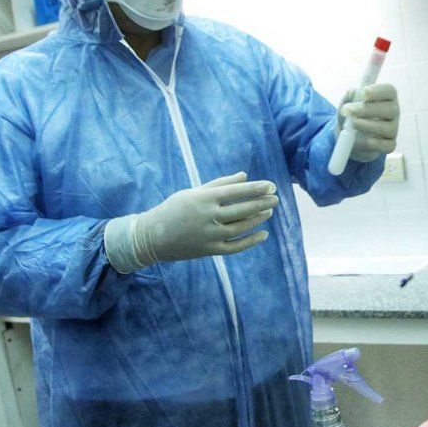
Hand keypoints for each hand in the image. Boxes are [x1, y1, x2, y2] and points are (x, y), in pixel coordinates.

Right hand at [106, 172, 277, 271]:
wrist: (152, 237)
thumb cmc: (174, 209)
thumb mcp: (193, 192)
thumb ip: (220, 184)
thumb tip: (244, 176)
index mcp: (203, 199)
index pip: (236, 192)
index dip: (255, 188)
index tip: (271, 185)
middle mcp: (207, 217)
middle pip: (242, 209)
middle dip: (261, 203)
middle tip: (275, 198)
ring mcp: (209, 235)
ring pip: (241, 227)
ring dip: (258, 219)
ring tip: (268, 211)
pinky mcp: (210, 250)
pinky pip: (235, 247)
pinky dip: (251, 241)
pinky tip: (263, 234)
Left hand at [339, 83, 399, 162]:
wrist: (352, 138)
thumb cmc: (354, 115)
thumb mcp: (348, 104)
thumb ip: (349, 97)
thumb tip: (351, 91)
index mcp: (387, 97)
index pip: (389, 91)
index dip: (377, 91)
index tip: (363, 92)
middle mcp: (393, 112)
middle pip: (389, 109)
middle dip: (367, 109)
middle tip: (348, 111)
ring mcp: (393, 129)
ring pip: (388, 128)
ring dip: (368, 125)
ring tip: (352, 124)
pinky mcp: (390, 144)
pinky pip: (387, 145)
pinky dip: (375, 143)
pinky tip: (365, 140)